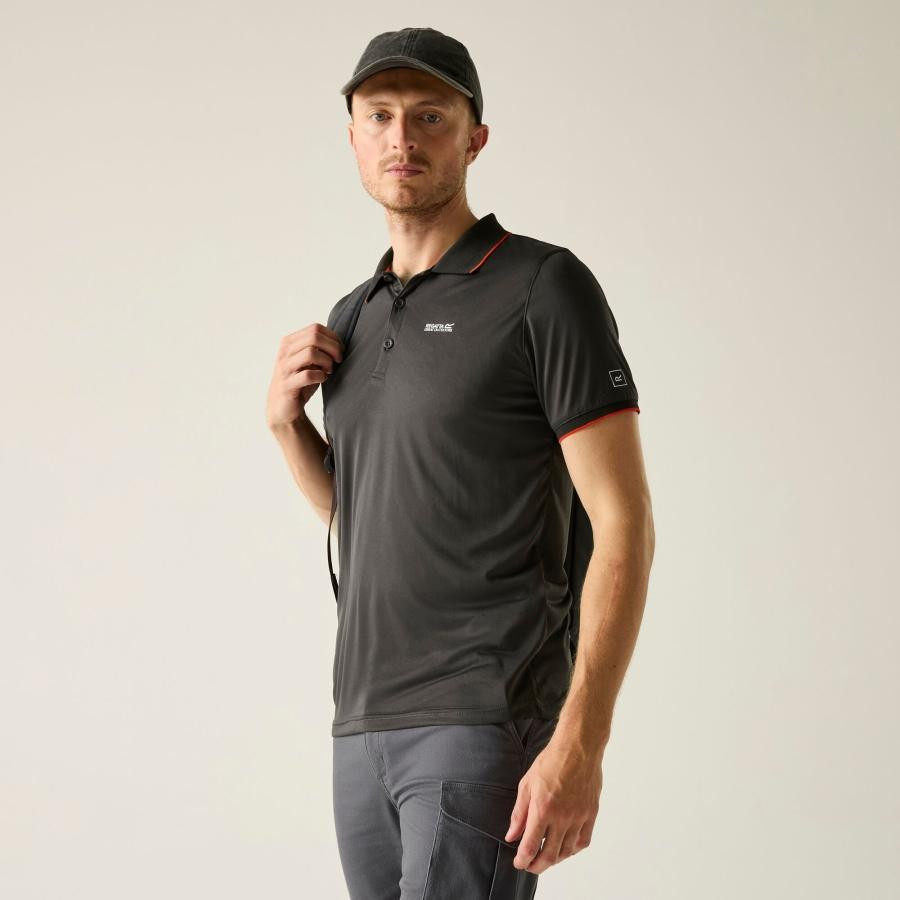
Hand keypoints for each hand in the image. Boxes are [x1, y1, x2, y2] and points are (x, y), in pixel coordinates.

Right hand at [266, 323, 343, 429]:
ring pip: (310, 353)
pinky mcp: (287, 385)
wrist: (283, 407)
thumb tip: (340, 341)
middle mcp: (285, 352)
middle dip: (333, 348)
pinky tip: (322, 379)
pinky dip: (320, 376)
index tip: (340, 351)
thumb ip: (319, 348)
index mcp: (289, 342)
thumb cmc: (300, 382)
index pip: (315, 328)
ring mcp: (284, 368)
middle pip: (314, 337)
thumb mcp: (309, 361)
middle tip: (338, 360)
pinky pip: (308, 375)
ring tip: (329, 371)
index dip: (333, 338)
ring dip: (327, 362)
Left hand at [504, 737, 602, 873]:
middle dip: (537, 866)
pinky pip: (583, 841)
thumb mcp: (527, 784)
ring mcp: (579, 817)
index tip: (518, 863)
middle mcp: (562, 817)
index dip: (523, 860)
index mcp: (543, 809)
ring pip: (567, 851)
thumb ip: (519, 814)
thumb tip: (511, 835)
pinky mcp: (591, 814)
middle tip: (530, 866)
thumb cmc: (551, 762)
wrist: (578, 748)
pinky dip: (573, 850)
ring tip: (546, 857)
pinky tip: (565, 848)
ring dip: (555, 859)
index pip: (531, 846)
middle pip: (550, 855)